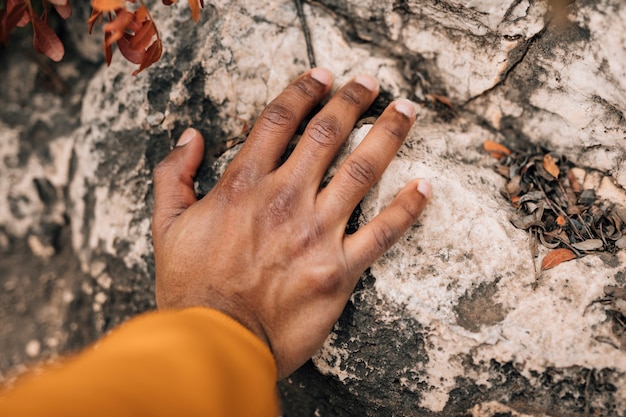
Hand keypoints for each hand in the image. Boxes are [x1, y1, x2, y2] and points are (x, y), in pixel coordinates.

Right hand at [151, 68, 430, 378]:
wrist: (215, 343)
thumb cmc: (191, 287)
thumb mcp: (166, 226)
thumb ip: (174, 176)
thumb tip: (190, 139)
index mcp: (245, 185)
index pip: (279, 121)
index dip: (304, 91)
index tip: (322, 76)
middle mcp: (286, 199)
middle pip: (327, 134)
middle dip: (353, 100)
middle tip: (370, 82)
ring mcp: (317, 233)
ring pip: (363, 171)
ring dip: (389, 135)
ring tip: (407, 112)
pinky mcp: (340, 270)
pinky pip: (383, 233)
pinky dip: (408, 208)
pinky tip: (425, 186)